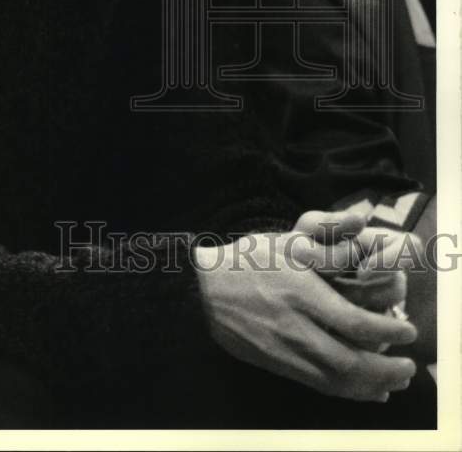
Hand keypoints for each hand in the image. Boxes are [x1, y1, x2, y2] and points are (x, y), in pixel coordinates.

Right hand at [195, 214, 417, 401]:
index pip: (352, 322)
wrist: (202, 290)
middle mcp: (295, 326)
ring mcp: (284, 350)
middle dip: (386, 370)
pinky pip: (319, 386)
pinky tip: (364, 391)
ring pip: (336, 380)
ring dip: (371, 386)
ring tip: (394, 383)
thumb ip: (325, 232)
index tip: (408, 330)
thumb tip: (361, 219)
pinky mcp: (277, 363)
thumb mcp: (285, 238)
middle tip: (409, 366)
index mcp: (300, 292)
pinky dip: (346, 392)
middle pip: (349, 361)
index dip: (386, 331)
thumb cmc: (246, 260)